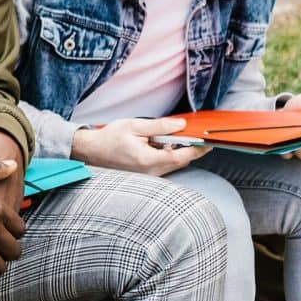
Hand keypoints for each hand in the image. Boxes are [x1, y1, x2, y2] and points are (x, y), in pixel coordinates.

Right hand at [70, 117, 209, 175]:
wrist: (91, 151)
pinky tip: (161, 144)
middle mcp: (151, 172)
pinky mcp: (145, 175)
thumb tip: (180, 125)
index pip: (182, 156)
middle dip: (190, 148)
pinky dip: (168, 155)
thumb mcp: (134, 126)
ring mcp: (148, 176)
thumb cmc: (110, 138)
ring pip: (172, 164)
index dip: (198, 149)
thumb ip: (159, 126)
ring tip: (172, 136)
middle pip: (180, 161)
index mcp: (149, 160)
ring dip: (177, 151)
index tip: (209, 143)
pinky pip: (163, 166)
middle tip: (195, 135)